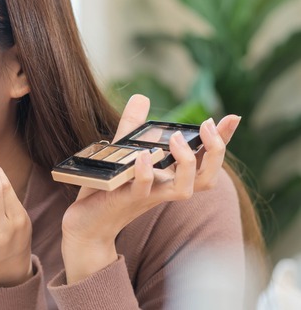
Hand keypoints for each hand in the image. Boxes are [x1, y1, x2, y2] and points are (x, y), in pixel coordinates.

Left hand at [60, 94, 240, 283]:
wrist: (88, 224)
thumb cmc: (109, 188)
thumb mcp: (123, 152)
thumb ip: (133, 127)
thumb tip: (142, 98)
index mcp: (169, 176)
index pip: (204, 160)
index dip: (222, 141)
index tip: (233, 118)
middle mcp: (165, 188)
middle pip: (206, 178)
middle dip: (214, 152)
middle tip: (208, 125)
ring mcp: (148, 197)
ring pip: (183, 190)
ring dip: (185, 163)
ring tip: (177, 138)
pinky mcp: (126, 200)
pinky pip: (143, 190)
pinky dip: (146, 173)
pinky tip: (144, 155)